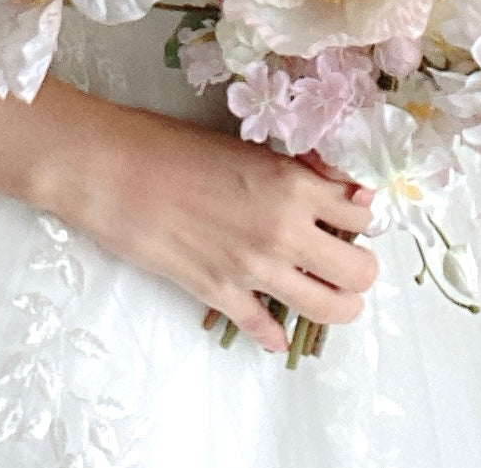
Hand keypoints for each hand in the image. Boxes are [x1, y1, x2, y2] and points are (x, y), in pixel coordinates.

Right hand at [52, 102, 380, 353]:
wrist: (117, 173)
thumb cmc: (180, 148)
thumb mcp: (254, 148)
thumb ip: (304, 172)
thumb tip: (346, 193)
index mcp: (296, 187)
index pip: (363, 215)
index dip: (361, 217)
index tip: (350, 219)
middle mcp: (285, 233)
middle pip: (360, 271)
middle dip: (361, 268)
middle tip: (345, 258)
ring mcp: (255, 270)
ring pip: (329, 308)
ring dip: (339, 304)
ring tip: (329, 293)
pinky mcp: (220, 296)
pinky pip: (267, 329)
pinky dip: (277, 332)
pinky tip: (277, 325)